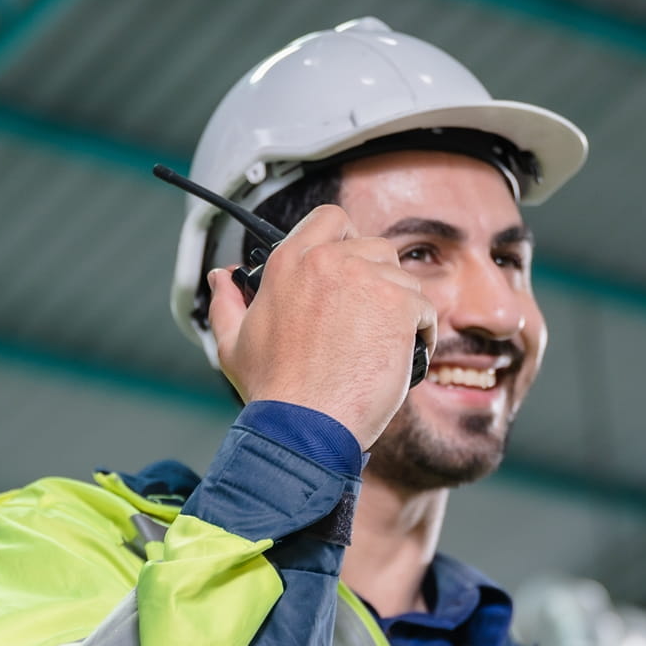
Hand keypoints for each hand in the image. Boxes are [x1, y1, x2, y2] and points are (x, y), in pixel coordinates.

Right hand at [205, 203, 436, 448]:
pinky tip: (404, 355)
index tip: (350, 265)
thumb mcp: (232, 344)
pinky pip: (424, 307)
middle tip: (369, 318)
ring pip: (403, 278)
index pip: (330, 219)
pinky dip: (421, 331)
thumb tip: (221, 277)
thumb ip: (227, 303)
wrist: (305, 426)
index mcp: (290, 262)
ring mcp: (367, 280)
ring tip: (383, 344)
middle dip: (378, 279)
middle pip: (375, 248)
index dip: (346, 239)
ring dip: (399, 308)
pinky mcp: (399, 305)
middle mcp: (329, 261)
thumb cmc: (272, 392)